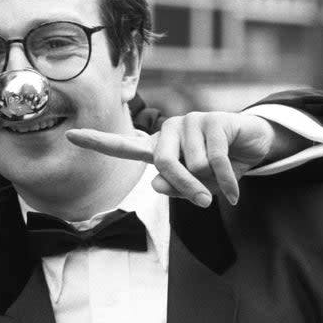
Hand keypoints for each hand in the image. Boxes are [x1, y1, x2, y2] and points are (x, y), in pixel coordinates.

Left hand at [66, 112, 275, 206]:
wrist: (253, 149)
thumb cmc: (217, 170)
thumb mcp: (195, 187)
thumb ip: (173, 188)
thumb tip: (156, 184)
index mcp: (157, 148)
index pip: (122, 146)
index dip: (97, 142)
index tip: (70, 136)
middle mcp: (169, 131)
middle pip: (162, 164)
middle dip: (184, 186)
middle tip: (204, 202)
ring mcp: (190, 121)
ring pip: (194, 164)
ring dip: (212, 180)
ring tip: (223, 175)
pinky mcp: (214, 119)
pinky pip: (215, 161)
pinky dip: (227, 183)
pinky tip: (235, 192)